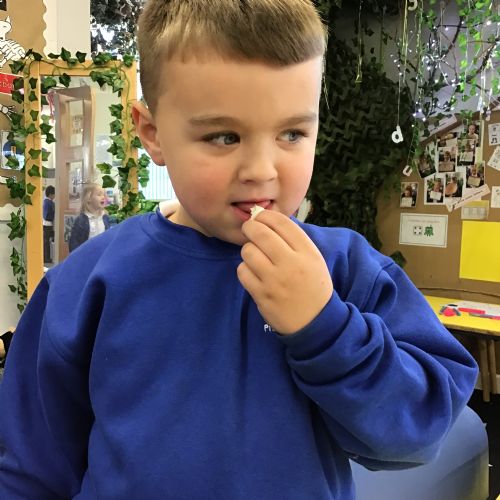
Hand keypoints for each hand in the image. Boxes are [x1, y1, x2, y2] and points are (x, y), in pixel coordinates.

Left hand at [237, 210, 332, 334]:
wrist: (315, 322)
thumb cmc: (313, 285)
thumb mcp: (313, 259)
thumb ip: (294, 240)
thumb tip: (266, 219)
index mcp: (308, 252)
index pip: (281, 223)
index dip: (265, 215)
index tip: (260, 217)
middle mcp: (291, 264)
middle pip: (260, 233)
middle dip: (250, 227)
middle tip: (249, 230)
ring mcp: (275, 280)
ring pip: (248, 251)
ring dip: (248, 250)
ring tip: (255, 256)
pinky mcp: (262, 295)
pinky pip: (242, 271)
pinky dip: (245, 269)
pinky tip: (253, 273)